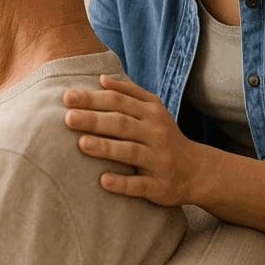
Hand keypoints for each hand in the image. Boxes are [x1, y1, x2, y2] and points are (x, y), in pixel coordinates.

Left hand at [63, 74, 206, 206]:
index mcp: (151, 113)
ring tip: (81, 143)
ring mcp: (158, 161)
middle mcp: (156, 134)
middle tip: (68, 118)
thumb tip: (102, 78)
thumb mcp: (153, 110)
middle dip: (94, 120)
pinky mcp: (159, 186)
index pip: (119, 102)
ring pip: (130, 152)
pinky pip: (140, 185)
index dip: (93, 99)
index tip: (67, 97)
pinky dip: (122, 183)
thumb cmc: (163, 136)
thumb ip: (129, 93)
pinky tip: (103, 180)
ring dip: (106, 148)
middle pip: (122, 124)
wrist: (196, 171)